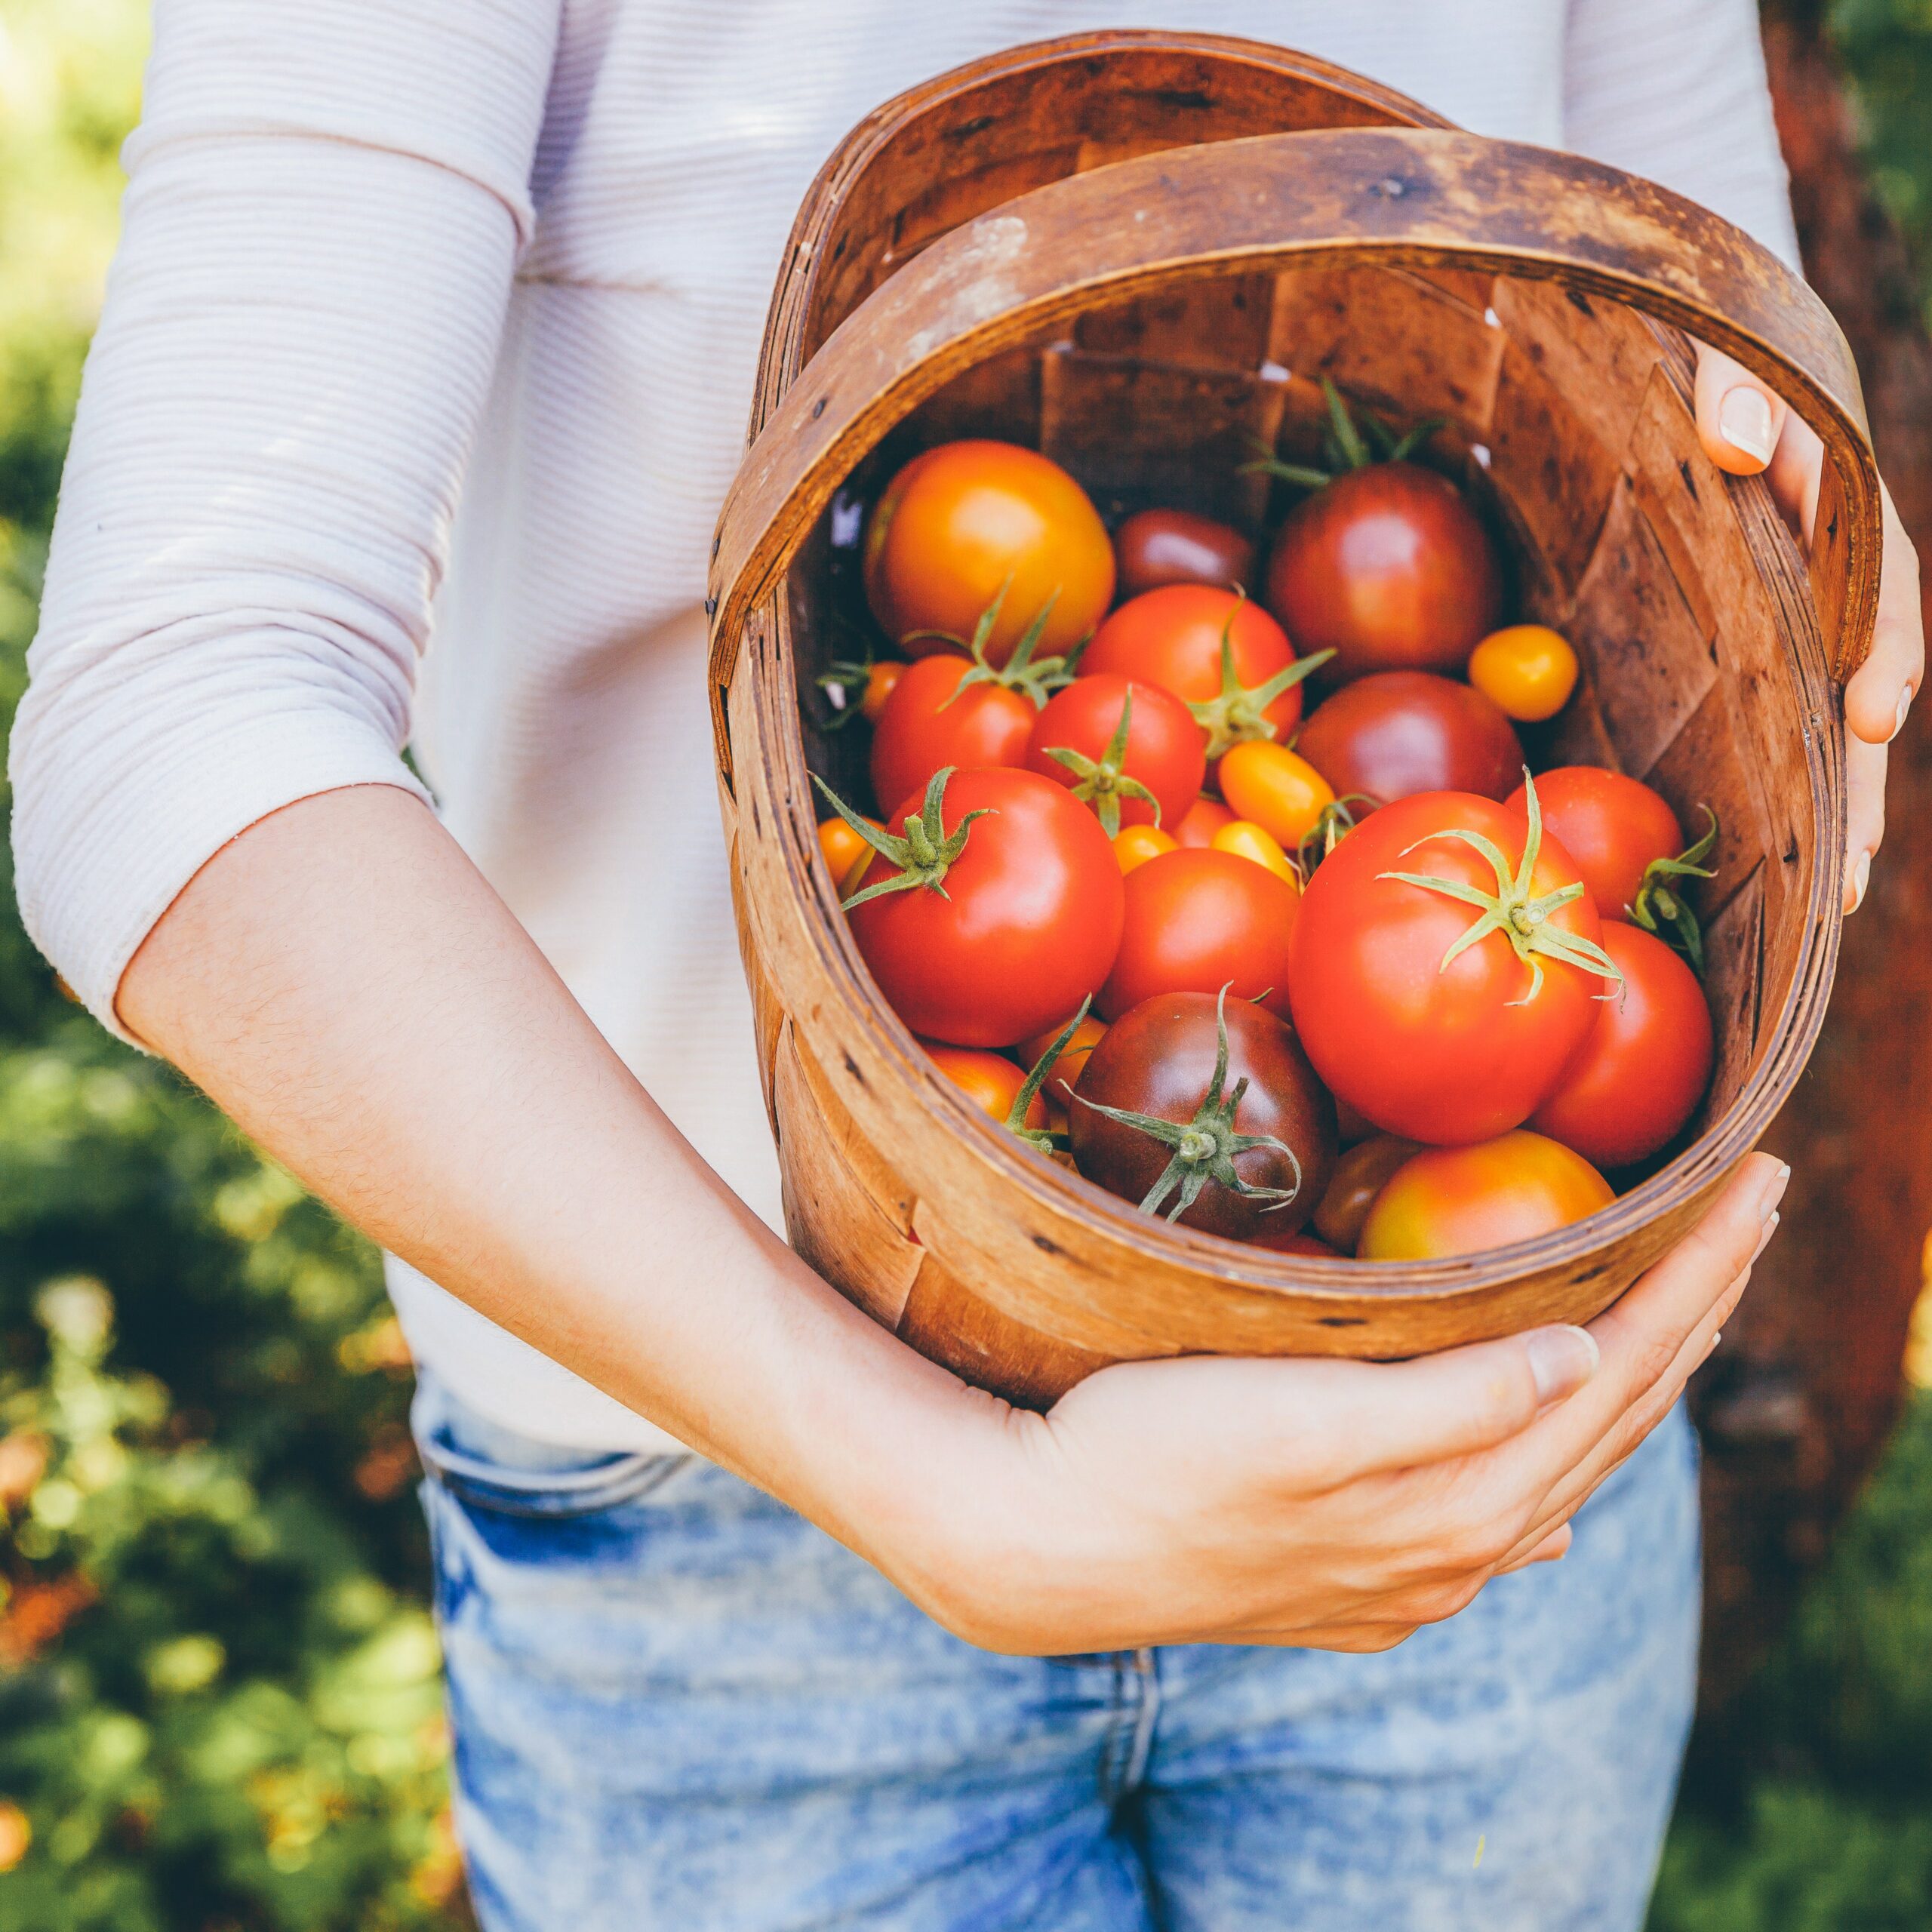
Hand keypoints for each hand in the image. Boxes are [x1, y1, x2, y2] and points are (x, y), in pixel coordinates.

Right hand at [899, 1154, 1786, 1655]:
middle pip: (1612, 1421)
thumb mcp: (1301, 1423)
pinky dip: (1551, 1474)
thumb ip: (1451, 1406)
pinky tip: (1553, 1487)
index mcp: (1459, 1498)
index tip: (1756, 1185)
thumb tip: (1582, 1357)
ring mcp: (1406, 1572)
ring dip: (1633, 1390)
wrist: (1039, 1546)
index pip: (1619, 1370)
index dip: (1696, 1276)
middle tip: (1752, 1220)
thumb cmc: (1154, 1457)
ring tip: (1678, 1323)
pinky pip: (1498, 1523)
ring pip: (1562, 1472)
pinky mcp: (1355, 1578)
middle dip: (1691, 1317)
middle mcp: (1454, 1547)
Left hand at [1693, 343, 1922, 911]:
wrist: (1710, 367)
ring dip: (1842, 801)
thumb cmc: (1716, 360)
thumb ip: (1734, 387)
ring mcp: (1806, 615)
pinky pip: (1785, 714)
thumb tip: (1731, 442)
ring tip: (1840, 891)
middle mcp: (1839, 572)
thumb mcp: (1725, 356)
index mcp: (1846, 505)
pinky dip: (1792, 778)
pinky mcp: (1765, 642)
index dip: (1886, 650)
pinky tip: (1787, 854)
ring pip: (1835, 716)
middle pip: (1869, 680)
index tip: (1873, 715)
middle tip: (1856, 865)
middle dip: (1867, 775)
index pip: (1881, 584)